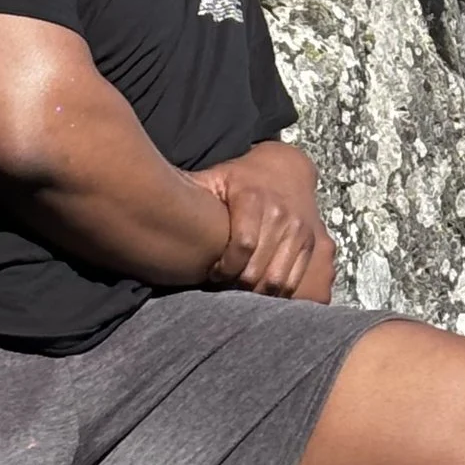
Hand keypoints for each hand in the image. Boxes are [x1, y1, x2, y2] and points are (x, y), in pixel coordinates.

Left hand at [193, 140, 335, 299]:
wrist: (284, 170)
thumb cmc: (241, 179)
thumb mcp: (215, 178)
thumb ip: (190, 191)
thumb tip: (152, 203)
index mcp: (254, 196)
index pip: (243, 244)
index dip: (224, 268)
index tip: (212, 274)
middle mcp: (281, 213)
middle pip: (259, 268)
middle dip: (237, 285)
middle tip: (223, 286)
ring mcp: (299, 230)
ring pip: (278, 279)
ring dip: (256, 293)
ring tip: (239, 290)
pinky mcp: (311, 244)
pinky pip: (294, 280)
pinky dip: (276, 293)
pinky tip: (258, 289)